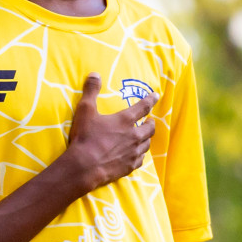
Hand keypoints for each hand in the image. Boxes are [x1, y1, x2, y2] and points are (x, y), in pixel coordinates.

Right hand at [60, 74, 156, 193]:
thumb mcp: (85, 110)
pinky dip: (140, 155)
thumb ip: (91, 91)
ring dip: (147, 139)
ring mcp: (133, 152)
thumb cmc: (85, 137)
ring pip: (147, 144)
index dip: (150, 100)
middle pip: (150, 128)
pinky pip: (141, 160)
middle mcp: (133, 135)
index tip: (156, 96)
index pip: (143, 107)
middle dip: (151, 123)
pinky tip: (137, 155)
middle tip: (150, 121)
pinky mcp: (130, 166)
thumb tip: (94, 74)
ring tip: (144, 138)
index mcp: (125, 120)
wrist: (84, 167)